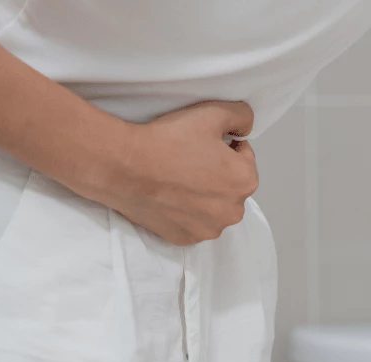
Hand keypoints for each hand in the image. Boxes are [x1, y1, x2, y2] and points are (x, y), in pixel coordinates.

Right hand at [82, 100, 259, 245]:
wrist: (125, 166)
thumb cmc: (169, 141)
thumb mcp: (211, 113)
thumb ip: (240, 116)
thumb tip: (246, 127)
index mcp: (245, 181)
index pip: (244, 158)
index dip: (225, 146)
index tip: (203, 143)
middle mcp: (234, 211)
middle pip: (231, 186)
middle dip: (217, 174)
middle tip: (189, 160)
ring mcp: (210, 229)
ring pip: (214, 207)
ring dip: (204, 195)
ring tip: (178, 178)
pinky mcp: (187, 238)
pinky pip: (194, 223)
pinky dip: (186, 212)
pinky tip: (170, 196)